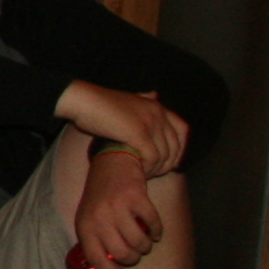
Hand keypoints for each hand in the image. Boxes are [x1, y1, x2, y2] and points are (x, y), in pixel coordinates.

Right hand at [53, 81, 185, 173]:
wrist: (85, 102)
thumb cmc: (101, 103)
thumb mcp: (129, 98)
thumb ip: (144, 98)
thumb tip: (156, 94)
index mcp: (157, 106)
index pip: (182, 130)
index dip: (181, 148)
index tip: (171, 161)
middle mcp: (158, 113)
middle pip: (176, 145)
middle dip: (169, 163)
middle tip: (155, 173)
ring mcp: (150, 123)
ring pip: (164, 155)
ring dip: (156, 168)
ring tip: (144, 174)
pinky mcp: (139, 134)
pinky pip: (152, 158)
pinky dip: (148, 168)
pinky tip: (138, 171)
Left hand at [73, 153, 167, 268]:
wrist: (112, 164)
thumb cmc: (100, 198)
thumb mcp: (88, 220)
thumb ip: (93, 244)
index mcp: (85, 226)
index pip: (96, 259)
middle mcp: (100, 217)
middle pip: (121, 253)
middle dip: (132, 259)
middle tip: (135, 254)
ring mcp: (118, 207)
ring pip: (138, 242)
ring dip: (145, 246)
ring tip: (144, 242)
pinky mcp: (137, 197)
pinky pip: (153, 224)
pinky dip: (157, 231)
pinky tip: (155, 231)